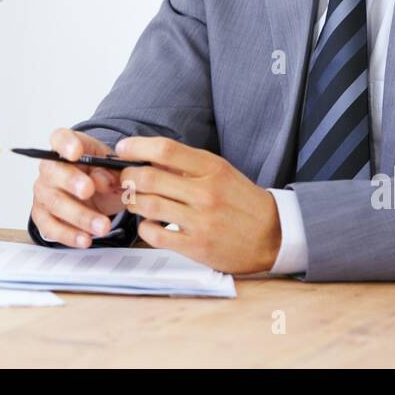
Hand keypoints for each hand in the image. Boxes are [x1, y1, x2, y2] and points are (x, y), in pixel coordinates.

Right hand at [29, 128, 126, 246]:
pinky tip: (86, 240)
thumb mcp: (114, 168)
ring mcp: (44, 192)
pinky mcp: (43, 216)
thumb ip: (112, 172)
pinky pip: (51, 227)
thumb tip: (105, 181)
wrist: (97, 194)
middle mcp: (50, 167)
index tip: (77, 151)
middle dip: (71, 181)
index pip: (60, 138)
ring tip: (103, 226)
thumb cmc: (103, 174)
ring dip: (79, 216)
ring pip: (55, 203)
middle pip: (53, 171)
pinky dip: (69, 235)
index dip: (65, 144)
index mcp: (68, 147)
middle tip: (88, 190)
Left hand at [114, 136, 281, 273]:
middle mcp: (205, 192)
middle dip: (127, 177)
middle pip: (149, 177)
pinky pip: (155, 235)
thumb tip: (146, 156)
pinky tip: (149, 224)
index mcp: (211, 168)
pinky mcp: (196, 246)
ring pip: (147, 205)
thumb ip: (186, 165)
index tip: (122, 149)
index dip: (137, 147)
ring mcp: (200, 220)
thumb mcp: (220, 172)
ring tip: (134, 200)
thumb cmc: (241, 200)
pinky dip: (144, 227)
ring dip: (132, 202)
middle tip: (124, 179)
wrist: (272, 234)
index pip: (165, 149)